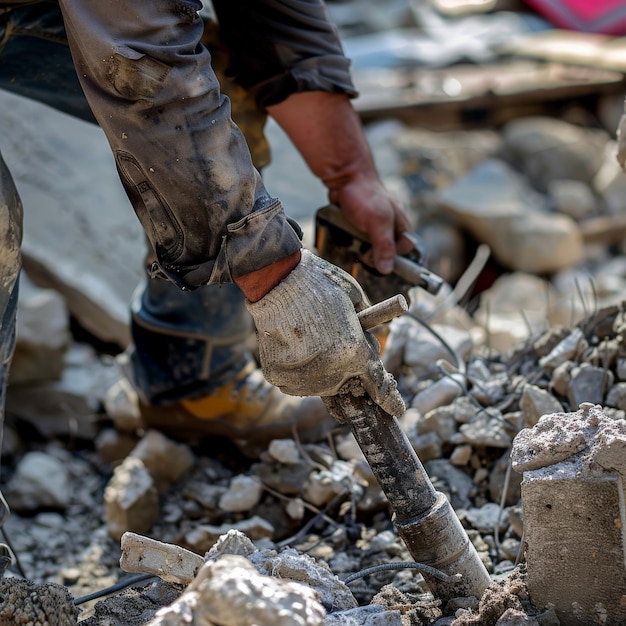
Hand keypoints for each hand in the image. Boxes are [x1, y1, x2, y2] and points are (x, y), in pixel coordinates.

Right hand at [244, 250, 405, 416]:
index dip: (389, 399)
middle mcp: (332, 372)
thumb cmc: (321, 284)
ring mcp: (303, 378)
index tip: (396, 410)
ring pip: (321, 385)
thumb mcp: (356, 301)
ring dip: (321, 370)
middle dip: (347, 370)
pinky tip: (293, 345)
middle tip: (334, 345)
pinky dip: (297, 369)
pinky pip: (295, 382)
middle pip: (348, 384)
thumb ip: (366, 328)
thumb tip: (368, 344)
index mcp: (355, 353)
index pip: (378, 385)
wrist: (278, 279)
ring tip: (309, 339)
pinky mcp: (280, 377)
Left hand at [329, 174, 414, 274]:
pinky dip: (352, 244)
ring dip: (362, 252)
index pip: (405, 251)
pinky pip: (358, 241)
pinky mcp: (360, 225)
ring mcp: (374, 226)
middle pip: (387, 252)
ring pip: (372, 248)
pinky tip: (346, 242)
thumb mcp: (377, 221)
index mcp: (401, 225)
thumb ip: (384, 245)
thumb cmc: (363, 195)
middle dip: (375, 257)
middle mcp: (390, 226)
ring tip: (354, 248)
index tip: (378, 263)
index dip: (393, 259)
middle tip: (363, 255)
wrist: (343, 176)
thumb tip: (387, 269)